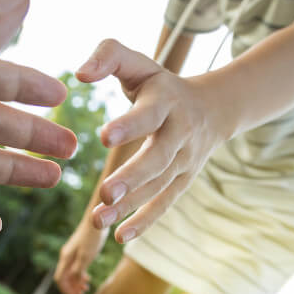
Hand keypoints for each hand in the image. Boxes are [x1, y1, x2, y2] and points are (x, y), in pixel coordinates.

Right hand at [54, 223, 108, 293]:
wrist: (96, 221)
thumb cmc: (91, 239)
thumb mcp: (85, 257)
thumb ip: (78, 270)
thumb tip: (73, 281)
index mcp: (65, 258)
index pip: (60, 279)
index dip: (66, 290)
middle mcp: (66, 256)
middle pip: (65, 277)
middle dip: (72, 287)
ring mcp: (72, 253)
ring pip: (70, 272)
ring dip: (76, 282)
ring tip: (86, 288)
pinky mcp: (79, 250)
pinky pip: (76, 266)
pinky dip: (80, 274)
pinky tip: (87, 278)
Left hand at [76, 39, 225, 243]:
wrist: (213, 109)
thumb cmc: (160, 85)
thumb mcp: (139, 63)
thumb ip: (109, 55)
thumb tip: (79, 73)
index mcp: (166, 101)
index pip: (149, 114)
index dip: (129, 125)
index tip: (104, 136)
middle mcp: (179, 133)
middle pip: (157, 159)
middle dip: (132, 177)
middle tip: (104, 192)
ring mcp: (183, 162)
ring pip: (157, 188)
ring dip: (129, 206)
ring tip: (98, 220)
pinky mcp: (181, 182)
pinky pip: (164, 205)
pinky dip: (144, 222)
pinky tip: (120, 237)